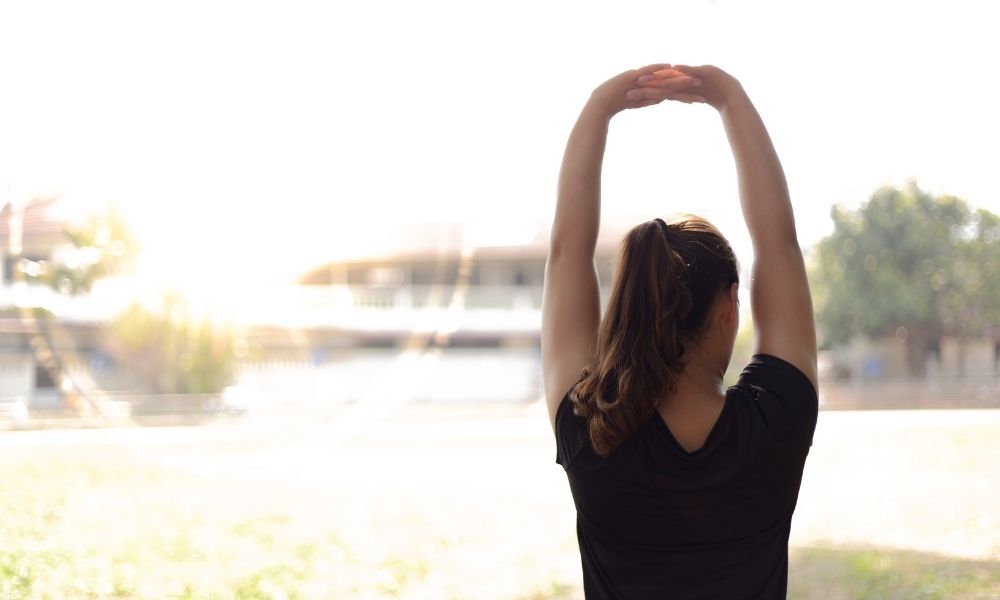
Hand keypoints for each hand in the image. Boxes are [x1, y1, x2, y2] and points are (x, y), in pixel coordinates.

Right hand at [586, 64, 702, 117]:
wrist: (601, 103)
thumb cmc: (616, 103)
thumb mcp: (637, 102)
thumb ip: (649, 98)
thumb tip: (663, 98)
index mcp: (650, 87)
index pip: (670, 91)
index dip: (685, 93)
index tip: (699, 97)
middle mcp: (648, 80)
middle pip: (670, 83)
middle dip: (687, 85)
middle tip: (704, 85)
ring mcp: (641, 78)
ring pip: (662, 77)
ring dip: (677, 76)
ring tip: (692, 78)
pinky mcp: (632, 76)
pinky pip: (647, 70)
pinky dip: (657, 68)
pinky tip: (669, 66)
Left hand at [633, 64, 743, 110]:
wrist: (731, 96)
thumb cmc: (714, 97)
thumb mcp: (693, 97)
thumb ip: (681, 95)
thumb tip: (666, 96)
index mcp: (681, 84)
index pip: (661, 87)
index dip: (647, 89)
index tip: (632, 94)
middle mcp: (685, 77)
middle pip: (664, 80)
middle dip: (647, 84)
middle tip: (631, 87)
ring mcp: (694, 75)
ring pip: (674, 76)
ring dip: (660, 77)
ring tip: (645, 78)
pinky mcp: (705, 72)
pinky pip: (693, 71)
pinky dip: (685, 69)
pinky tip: (675, 67)